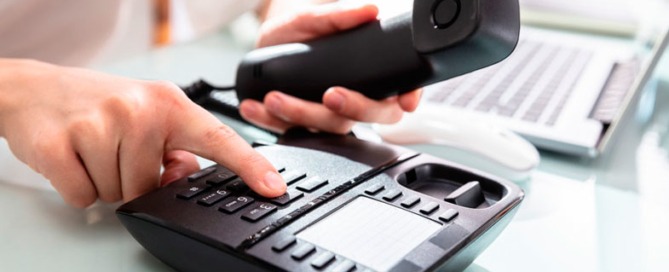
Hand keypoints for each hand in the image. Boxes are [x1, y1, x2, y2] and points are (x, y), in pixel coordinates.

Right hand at [0, 59, 285, 207]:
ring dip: (104, 181)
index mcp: (169, 104)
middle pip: (152, 186)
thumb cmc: (97, 102)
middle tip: (113, 147)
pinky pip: (83, 197)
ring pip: (118, 194)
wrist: (34, 89)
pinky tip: (73, 157)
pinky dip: (77, 187)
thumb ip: (176, 144)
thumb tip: (185, 173)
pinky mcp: (63, 145)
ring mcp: (100, 125)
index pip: (220, 139)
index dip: (251, 166)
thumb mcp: (147, 114)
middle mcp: (139, 110)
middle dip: (132, 178)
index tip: (274, 187)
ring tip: (93, 148)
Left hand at [239, 3, 422, 133]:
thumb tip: (369, 10)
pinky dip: (269, 121)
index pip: (401, 91)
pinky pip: (291, 130)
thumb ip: (341, 14)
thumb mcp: (318, 16)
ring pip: (328, 126)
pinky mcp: (302, 122)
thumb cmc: (304, 28)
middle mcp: (355, 97)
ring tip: (274, 98)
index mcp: (372, 75)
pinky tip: (253, 108)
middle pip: (370, 116)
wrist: (273, 37)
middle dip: (352, 109)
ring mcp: (329, 113)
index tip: (404, 101)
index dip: (409, 97)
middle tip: (331, 95)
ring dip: (301, 115)